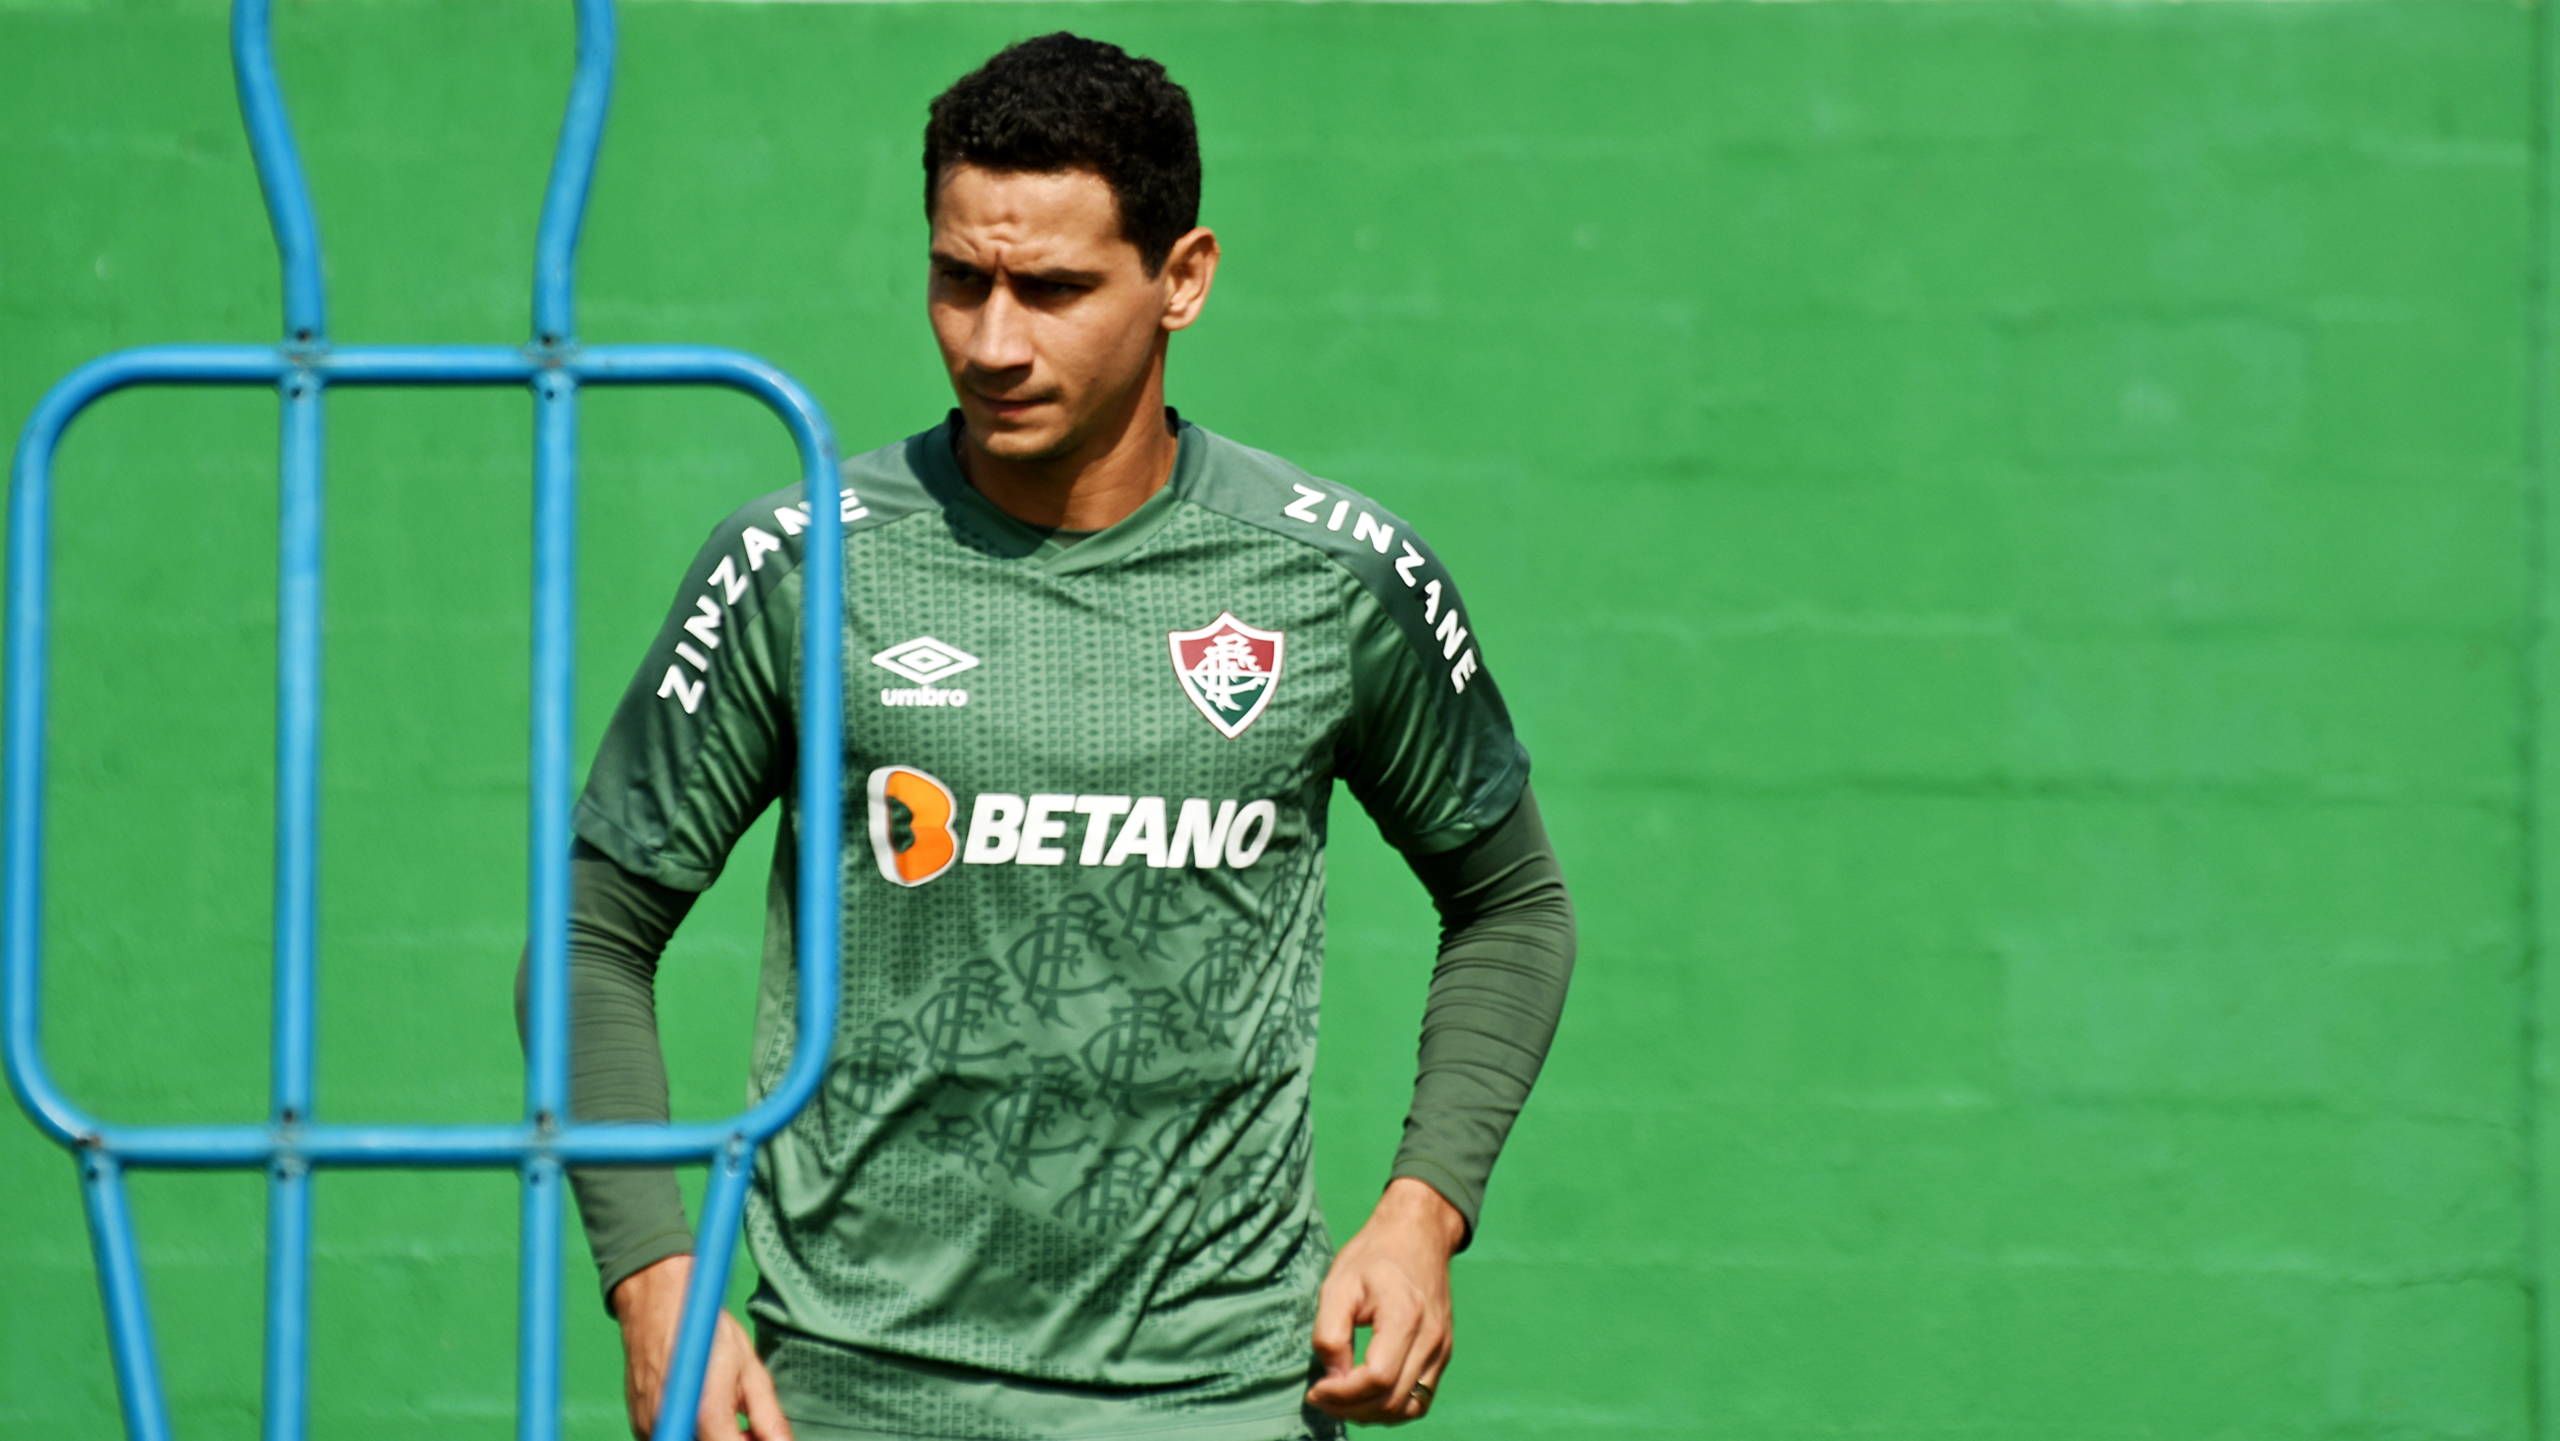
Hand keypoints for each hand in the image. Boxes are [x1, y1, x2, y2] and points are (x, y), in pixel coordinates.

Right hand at [610, 1254, 792, 1440]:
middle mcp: (670, 1425)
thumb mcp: (749, 1369)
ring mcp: (648, 1428)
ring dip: (711, 1438)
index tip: (763, 1437)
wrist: (657, 1303)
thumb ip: (767, 1416)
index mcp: (705, 1412)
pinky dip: (690, 1432)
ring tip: (724, 1415)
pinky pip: (669, 1436)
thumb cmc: (706, 1330)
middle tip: (748, 1429)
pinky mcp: (639, 1426)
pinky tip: (701, 1413)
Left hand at [1306, 1178, 1464, 1425]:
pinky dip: (1392, 1408)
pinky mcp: (1442, 1354)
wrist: (1418, 1235)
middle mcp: (1431, 1338)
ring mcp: (1442, 1349)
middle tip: (1320, 1397)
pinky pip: (1420, 1399)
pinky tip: (1366, 1397)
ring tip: (1340, 1400)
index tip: (1315, 1389)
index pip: (1378, 1378)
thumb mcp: (1338, 1284)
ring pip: (1409, 1408)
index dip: (1342, 1394)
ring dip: (1371, 1414)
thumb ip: (1330, 1333)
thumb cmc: (1374, 1256)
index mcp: (1406, 1316)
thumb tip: (1332, 1377)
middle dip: (1350, 1409)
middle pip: (1392, 1400)